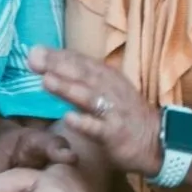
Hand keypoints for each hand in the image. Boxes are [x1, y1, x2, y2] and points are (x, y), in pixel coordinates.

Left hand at [27, 47, 162, 177]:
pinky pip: (99, 128)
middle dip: (58, 65)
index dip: (58, 55)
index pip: (80, 62)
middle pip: (82, 74)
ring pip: (88, 98)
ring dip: (68, 88)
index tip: (34, 50)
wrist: (157, 141)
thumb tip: (47, 63)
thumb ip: (78, 77)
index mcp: (106, 77)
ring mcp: (113, 112)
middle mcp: (109, 89)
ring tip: (46, 81)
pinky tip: (69, 119)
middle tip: (34, 59)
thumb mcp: (106, 89)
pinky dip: (85, 123)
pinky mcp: (116, 134)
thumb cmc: (124, 113)